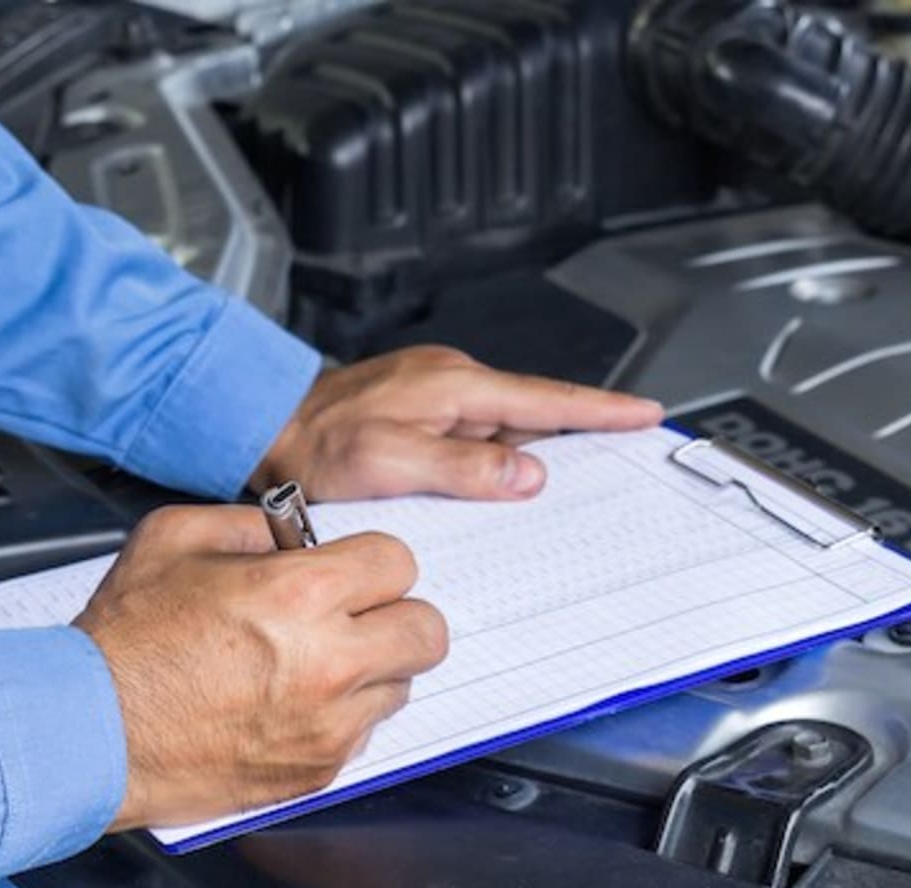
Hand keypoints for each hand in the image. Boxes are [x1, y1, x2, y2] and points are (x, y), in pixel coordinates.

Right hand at [73, 505, 447, 830]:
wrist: (89, 732)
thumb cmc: (125, 642)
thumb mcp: (174, 537)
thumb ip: (250, 524)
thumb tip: (294, 535)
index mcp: (300, 595)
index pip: (400, 563)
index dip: (372, 563)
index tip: (350, 571)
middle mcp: (328, 663)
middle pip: (427, 631)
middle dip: (395, 614)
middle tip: (356, 615)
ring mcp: (329, 724)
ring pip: (401, 684)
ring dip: (371, 668)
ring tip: (312, 662)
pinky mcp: (319, 770)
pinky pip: (366, 732)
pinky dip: (341, 715)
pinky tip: (290, 702)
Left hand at [254, 345, 664, 500]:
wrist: (265, 428)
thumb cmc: (316, 445)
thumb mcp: (393, 462)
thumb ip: (465, 467)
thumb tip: (528, 472)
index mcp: (455, 388)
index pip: (549, 399)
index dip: (603, 410)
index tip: (644, 414)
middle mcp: (452, 384)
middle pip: (537, 411)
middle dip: (584, 430)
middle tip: (626, 447)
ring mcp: (438, 397)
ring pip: (508, 424)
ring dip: (539, 448)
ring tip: (572, 477)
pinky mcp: (422, 414)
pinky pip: (480, 433)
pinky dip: (502, 454)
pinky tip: (504, 480)